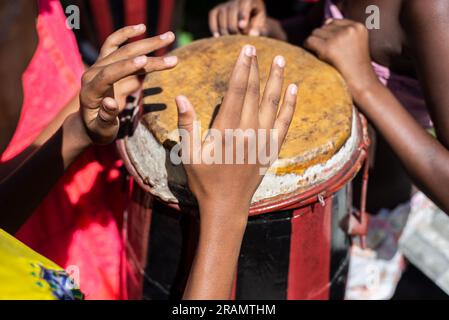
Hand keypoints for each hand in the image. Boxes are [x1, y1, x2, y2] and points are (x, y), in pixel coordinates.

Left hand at [79, 25, 177, 144]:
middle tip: (170, 45)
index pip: (108, 74)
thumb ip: (106, 117)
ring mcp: (99, 66)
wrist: (88, 124)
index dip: (126, 67)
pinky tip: (142, 27)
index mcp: (90, 91)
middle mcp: (93, 73)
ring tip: (169, 36)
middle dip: (147, 49)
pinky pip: (114, 44)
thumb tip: (110, 103)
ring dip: (147, 42)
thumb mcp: (102, 129)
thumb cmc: (99, 130)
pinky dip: (127, 34)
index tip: (145, 60)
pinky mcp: (105, 64)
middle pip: (120, 56)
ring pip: (123, 49)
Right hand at [175, 45, 297, 221]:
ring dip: (277, 80)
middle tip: (257, 47)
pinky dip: (290, 105)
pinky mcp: (271, 149)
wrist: (227, 206)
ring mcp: (263, 140)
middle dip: (255, 68)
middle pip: (254, 92)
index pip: (236, 91)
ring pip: (272, 103)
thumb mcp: (189, 154)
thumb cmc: (204, 181)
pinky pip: (284, 122)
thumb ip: (187, 124)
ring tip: (280, 60)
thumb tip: (181, 97)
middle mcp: (248, 131)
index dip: (241, 69)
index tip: (245, 50)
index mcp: (226, 130)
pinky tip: (294, 89)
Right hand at [209, 0, 274, 37]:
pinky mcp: (217, 10)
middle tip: (240, 38)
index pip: (245, 4)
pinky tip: (217, 37)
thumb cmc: (257, 26)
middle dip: (235, 28)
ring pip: (222, 17)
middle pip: (232, 13)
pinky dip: (214, 27)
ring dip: (226, 31)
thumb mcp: (262, 28)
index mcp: (251, 0)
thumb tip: (252, 34)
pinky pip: (213, 16)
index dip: (243, 14)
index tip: (242, 26)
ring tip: (232, 40)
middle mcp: (237, 0)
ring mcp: (226, 5)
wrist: (250, 23)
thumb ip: (259, 30)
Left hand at [304, 19, 378, 98]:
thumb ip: (342, 33)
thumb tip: (323, 24)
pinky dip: (308, 47)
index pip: (333, 22)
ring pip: (315, 33)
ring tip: (322, 57)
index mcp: (358, 26)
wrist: (363, 85)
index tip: (328, 47)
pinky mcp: (329, 47)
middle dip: (321, 39)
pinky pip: (310, 41)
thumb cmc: (356, 69)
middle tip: (324, 54)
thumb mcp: (354, 45)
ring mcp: (340, 37)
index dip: (327, 35)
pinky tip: (313, 56)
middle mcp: (350, 28)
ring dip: (315, 44)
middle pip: (323, 27)